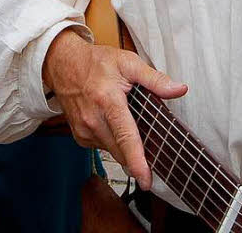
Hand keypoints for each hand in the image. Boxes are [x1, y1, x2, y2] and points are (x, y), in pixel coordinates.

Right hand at [42, 29, 186, 190]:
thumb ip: (154, 78)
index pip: (125, 136)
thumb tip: (178, 89)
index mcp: (107, 101)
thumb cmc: (95, 62)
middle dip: (138, 154)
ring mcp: (84, 130)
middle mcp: (93, 119)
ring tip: (125, 121)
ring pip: (113, 151)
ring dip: (124, 145)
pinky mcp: (80, 137)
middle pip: (121, 150)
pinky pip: (103, 147)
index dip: (136, 160)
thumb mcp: (127, 62)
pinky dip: (112, 141)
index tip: (145, 178)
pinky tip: (111, 123)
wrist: (63, 64)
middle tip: (149, 140)